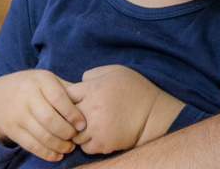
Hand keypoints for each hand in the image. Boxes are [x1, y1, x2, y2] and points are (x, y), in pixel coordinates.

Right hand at [0, 70, 85, 161]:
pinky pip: (31, 145)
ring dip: (59, 145)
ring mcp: (19, 113)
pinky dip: (47, 153)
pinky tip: (57, 155)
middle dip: (67, 133)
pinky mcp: (12, 129)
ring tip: (69, 148)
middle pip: (50, 119)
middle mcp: (28, 95)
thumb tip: (90, 100)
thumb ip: (66, 88)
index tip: (83, 125)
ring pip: (42, 135)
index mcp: (41, 80)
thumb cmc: (32, 87)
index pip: (59, 98)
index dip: (73, 114)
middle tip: (77, 138)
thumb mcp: (46, 80)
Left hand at [67, 65, 185, 154]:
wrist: (153, 113)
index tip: (75, 100)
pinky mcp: (104, 143)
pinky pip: (85, 147)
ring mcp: (96, 128)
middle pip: (65, 116)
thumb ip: (94, 74)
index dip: (68, 98)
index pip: (66, 95)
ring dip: (78, 131)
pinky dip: (88, 143)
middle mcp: (91, 109)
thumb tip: (80, 81)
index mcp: (93, 89)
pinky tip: (96, 136)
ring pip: (73, 134)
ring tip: (87, 127)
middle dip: (68, 116)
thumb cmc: (135, 89)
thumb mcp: (116, 71)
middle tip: (77, 116)